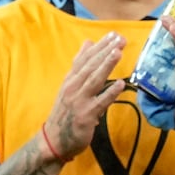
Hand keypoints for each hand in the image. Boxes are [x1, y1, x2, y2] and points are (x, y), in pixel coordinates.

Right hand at [42, 35, 128, 158]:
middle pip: (90, 66)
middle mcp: (72, 88)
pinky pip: (100, 102)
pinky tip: (121, 85)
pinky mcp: (85, 116)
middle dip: (105, 51)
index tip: (113, 34)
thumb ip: (79, 65)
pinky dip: (110, 93)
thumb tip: (88, 43)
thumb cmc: (65, 113)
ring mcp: (78, 101)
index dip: (99, 46)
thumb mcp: (69, 86)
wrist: (54, 140)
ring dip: (106, 66)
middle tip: (119, 39)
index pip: (85, 59)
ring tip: (118, 53)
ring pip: (94, 80)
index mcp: (70, 80)